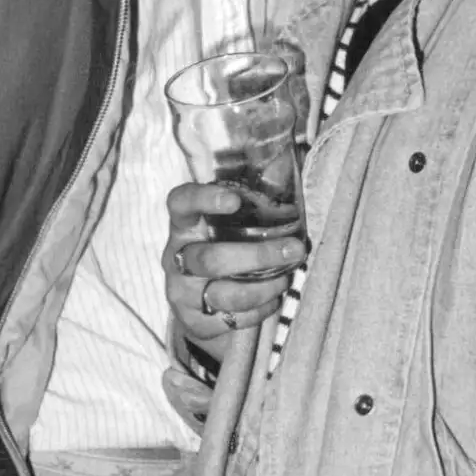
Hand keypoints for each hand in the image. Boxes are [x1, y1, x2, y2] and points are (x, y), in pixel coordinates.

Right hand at [164, 181, 305, 357]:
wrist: (203, 309)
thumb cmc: (226, 251)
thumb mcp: (233, 225)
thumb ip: (256, 199)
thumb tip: (298, 154)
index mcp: (185, 225)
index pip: (180, 203)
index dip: (203, 199)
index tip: (234, 200)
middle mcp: (177, 257)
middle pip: (211, 258)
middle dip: (258, 255)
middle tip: (294, 250)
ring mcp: (182, 291)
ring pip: (224, 293)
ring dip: (264, 286)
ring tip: (287, 278)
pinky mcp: (193, 321)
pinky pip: (231, 319)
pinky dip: (259, 310)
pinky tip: (273, 299)